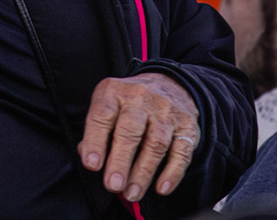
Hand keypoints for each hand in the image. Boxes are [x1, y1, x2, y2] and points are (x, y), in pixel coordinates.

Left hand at [78, 71, 200, 203]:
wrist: (169, 83)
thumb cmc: (130, 103)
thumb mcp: (108, 104)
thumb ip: (96, 130)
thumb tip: (89, 158)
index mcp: (114, 92)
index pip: (102, 115)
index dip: (95, 141)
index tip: (92, 165)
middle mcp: (140, 98)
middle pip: (130, 130)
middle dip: (120, 161)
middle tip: (113, 185)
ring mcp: (166, 112)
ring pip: (156, 143)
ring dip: (144, 172)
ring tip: (132, 192)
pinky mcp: (187, 126)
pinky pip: (182, 152)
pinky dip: (173, 173)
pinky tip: (162, 188)